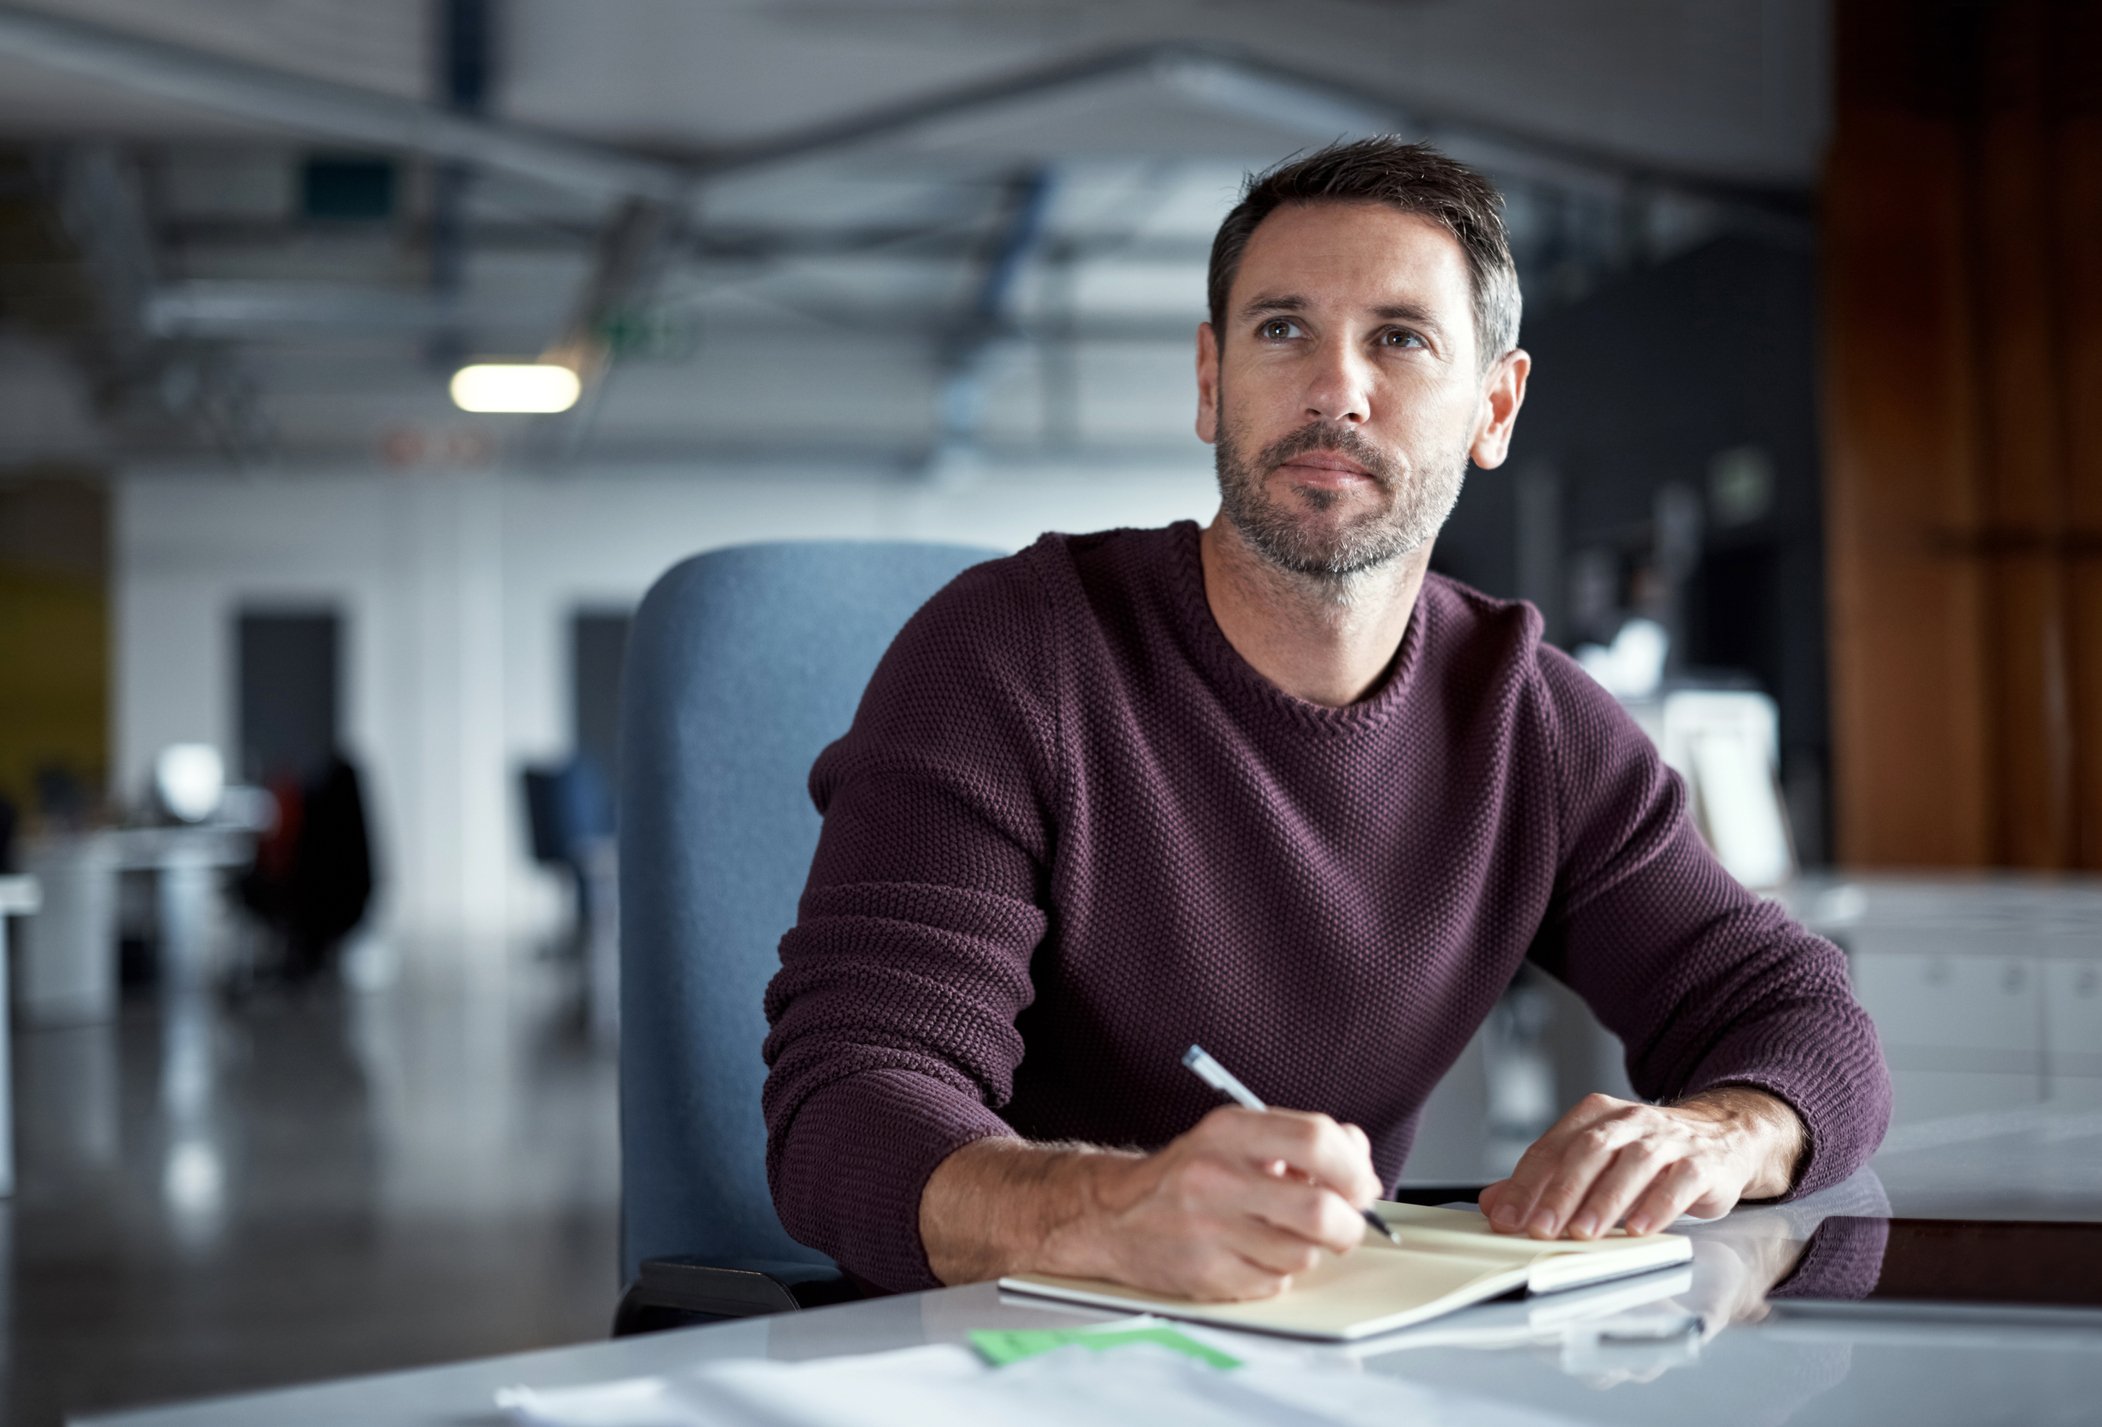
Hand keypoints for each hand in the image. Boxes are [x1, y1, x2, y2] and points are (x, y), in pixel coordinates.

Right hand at [1043, 1105, 1383, 1301]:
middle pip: (1321, 1210)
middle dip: (1349, 1225)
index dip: (1354, 1168)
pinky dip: (1276, 1273)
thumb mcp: (1236, 1136)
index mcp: (1229, 1131)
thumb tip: (1360, 1159)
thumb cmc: (1186, 1175)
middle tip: (1345, 1225)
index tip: (1361, 1184)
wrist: (1112, 1215)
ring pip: (1303, 1254)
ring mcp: (1209, 1229)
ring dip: (1308, 1250)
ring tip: (1282, 1235)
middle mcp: (1217, 1177)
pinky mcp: (1206, 1273)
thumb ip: (1300, 1140)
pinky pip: (1274, 1284)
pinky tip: (1252, 1254)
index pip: (1317, 1140)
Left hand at [1478, 1088, 1804, 1240]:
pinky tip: (1639, 1229)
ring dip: (1604, 1201)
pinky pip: (1678, 1182)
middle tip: (1540, 1229)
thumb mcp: (1596, 1162)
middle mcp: (1629, 1121)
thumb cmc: (1648, 1156)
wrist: (1723, 1137)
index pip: (1552, 1149)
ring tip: (1583, 1233)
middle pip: (1588, 1152)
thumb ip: (1545, 1181)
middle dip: (1560, 1193)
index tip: (1506, 1218)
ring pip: (1631, 1165)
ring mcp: (1668, 1140)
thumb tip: (1494, 1204)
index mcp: (1595, 1117)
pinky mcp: (1702, 1163)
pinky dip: (1657, 1205)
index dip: (1526, 1184)